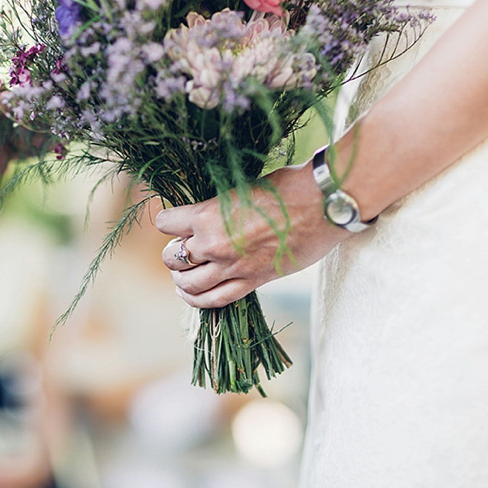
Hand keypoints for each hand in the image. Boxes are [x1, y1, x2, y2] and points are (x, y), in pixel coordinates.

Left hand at [156, 162, 349, 307]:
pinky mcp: (251, 282)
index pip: (165, 224)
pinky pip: (214, 301)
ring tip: (184, 273)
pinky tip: (192, 294)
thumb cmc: (285, 187)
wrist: (322, 205)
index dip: (168, 222)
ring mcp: (231, 267)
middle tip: (182, 248)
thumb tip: (205, 213)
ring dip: (181, 279)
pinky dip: (197, 300)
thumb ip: (219, 206)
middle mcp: (213, 244)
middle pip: (172, 258)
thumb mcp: (241, 188)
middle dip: (172, 253)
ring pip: (188, 284)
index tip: (174, 222)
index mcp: (206, 215)